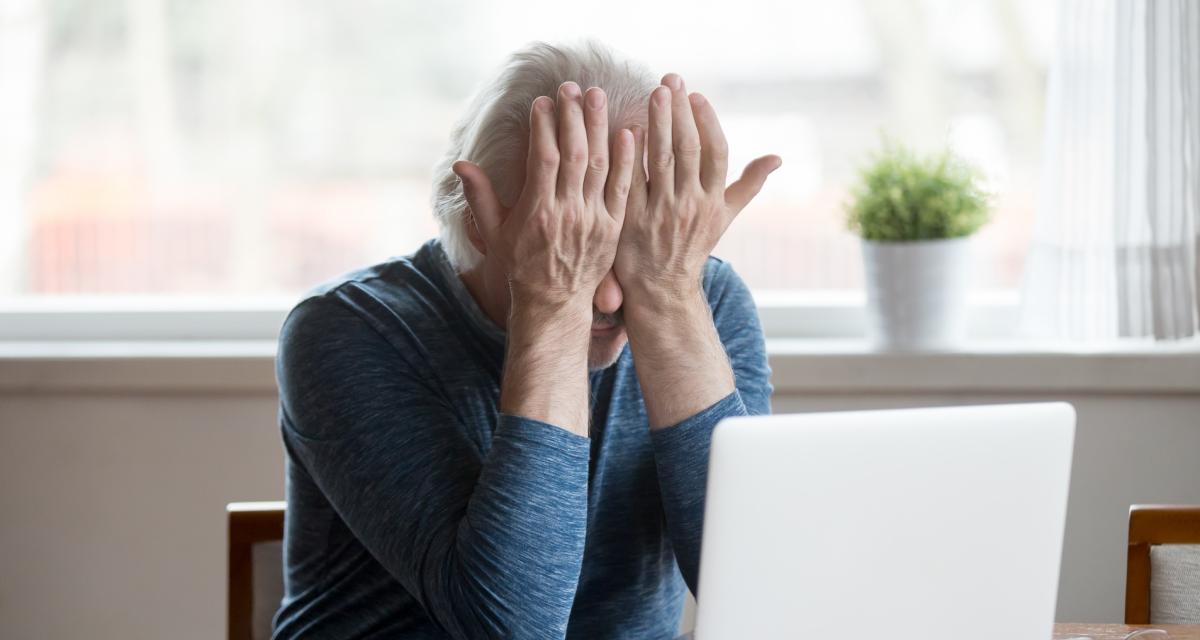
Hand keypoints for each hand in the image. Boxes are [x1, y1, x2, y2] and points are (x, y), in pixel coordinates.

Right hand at [453, 82, 635, 313]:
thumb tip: (459, 164)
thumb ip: (480, 197)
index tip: (544, 101)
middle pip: (575, 155)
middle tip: (573, 86)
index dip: (545, 126)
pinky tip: (628, 132)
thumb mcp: (495, 235)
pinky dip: (627, 160)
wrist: (554, 305)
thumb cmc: (520, 267)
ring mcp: (594, 221)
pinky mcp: (613, 228)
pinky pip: (622, 189)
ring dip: (600, 128)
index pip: (545, 158)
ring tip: (598, 96)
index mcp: (537, 212)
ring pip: (600, 165)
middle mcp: (568, 214)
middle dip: (574, 117)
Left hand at [615, 73, 780, 303]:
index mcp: (713, 201)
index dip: (708, 121)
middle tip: (670, 80)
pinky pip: (631, 181)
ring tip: (653, 93)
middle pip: (688, 149)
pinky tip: (625, 129)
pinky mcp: (632, 220)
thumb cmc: (693, 247)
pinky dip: (630, 155)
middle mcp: (690, 205)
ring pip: (661, 160)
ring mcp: (661, 213)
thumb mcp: (725, 217)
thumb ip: (748, 185)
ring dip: (657, 123)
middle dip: (680, 112)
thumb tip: (778, 158)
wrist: (663, 289)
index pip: (716, 153)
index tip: (697, 95)